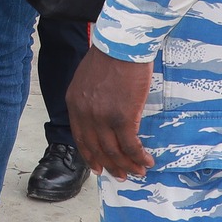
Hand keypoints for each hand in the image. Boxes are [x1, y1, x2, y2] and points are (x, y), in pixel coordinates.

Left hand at [66, 48, 154, 179]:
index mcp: (74, 104)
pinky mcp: (123, 117)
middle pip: (97, 148)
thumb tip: (101, 115)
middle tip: (121, 176)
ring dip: (127, 165)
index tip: (98, 167)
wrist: (122, 45)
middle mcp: (85, 114)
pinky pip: (131, 145)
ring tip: (138, 172)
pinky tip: (147, 161)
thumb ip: (90, 100)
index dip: (90, 155)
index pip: (80, 137)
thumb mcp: (88, 79)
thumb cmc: (109, 56)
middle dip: (110, 165)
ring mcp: (103, 117)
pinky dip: (139, 157)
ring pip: (114, 151)